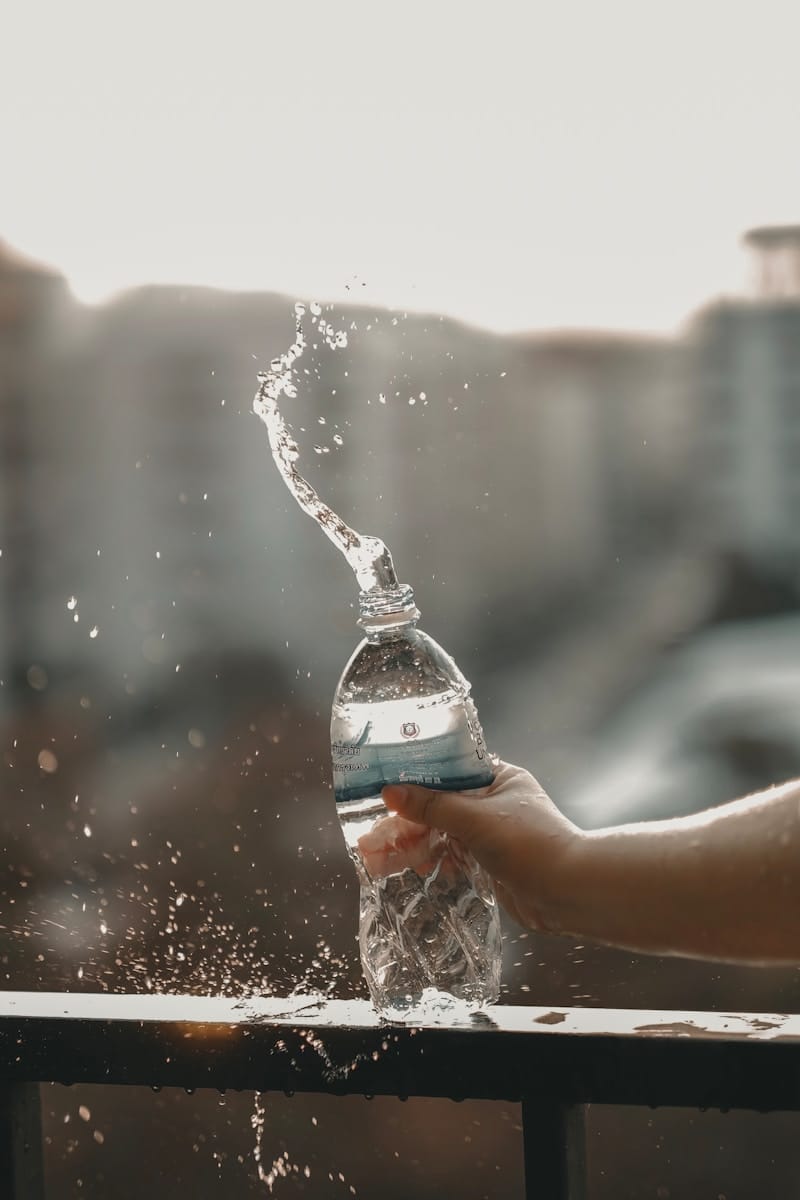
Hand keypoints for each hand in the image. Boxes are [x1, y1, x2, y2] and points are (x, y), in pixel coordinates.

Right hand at [382, 761, 582, 932]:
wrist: (570, 893)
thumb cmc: (530, 844)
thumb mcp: (476, 819)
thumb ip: (432, 806)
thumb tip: (391, 791)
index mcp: (500, 779)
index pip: (450, 770)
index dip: (416, 778)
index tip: (383, 785)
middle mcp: (496, 804)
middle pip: (441, 806)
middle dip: (406, 820)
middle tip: (371, 832)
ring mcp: (493, 835)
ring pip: (443, 834)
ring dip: (413, 843)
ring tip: (376, 856)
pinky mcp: (491, 864)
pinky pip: (453, 857)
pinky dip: (431, 861)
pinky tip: (407, 867)